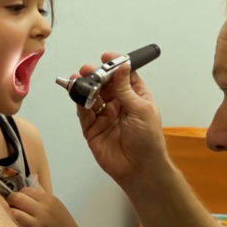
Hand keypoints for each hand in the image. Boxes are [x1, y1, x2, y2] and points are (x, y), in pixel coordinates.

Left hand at [6, 185, 82, 226]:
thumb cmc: (60, 223)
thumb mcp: (55, 205)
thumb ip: (41, 192)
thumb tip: (32, 176)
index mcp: (49, 200)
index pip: (26, 190)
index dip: (21, 194)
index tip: (20, 200)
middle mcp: (43, 210)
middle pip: (16, 198)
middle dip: (12, 201)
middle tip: (13, 207)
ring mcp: (37, 224)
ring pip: (12, 212)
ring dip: (9, 213)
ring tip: (12, 218)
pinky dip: (11, 225)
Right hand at [75, 54, 170, 189]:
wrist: (139, 169)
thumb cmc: (148, 142)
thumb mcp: (140, 109)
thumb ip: (126, 88)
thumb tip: (122, 67)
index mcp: (136, 98)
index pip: (124, 76)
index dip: (115, 65)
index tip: (107, 57)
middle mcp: (120, 105)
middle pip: (105, 84)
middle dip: (96, 75)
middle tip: (89, 70)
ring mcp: (105, 117)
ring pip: (92, 96)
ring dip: (85, 87)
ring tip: (79, 79)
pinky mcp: (93, 129)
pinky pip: (84, 112)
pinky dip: (79, 102)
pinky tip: (78, 94)